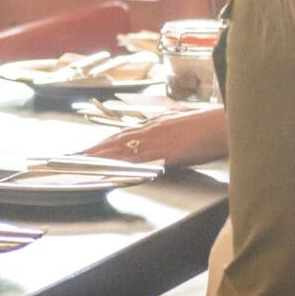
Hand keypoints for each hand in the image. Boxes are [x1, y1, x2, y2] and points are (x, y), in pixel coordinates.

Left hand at [82, 105, 228, 165]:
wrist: (226, 123)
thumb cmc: (211, 128)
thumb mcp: (186, 130)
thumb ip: (171, 137)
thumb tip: (163, 148)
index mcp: (154, 126)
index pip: (120, 136)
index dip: (101, 144)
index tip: (84, 150)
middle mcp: (149, 130)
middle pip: (112, 142)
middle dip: (90, 151)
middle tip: (68, 158)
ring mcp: (153, 140)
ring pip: (116, 150)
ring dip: (95, 157)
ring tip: (75, 163)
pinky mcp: (160, 152)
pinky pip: (132, 161)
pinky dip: (116, 166)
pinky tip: (103, 171)